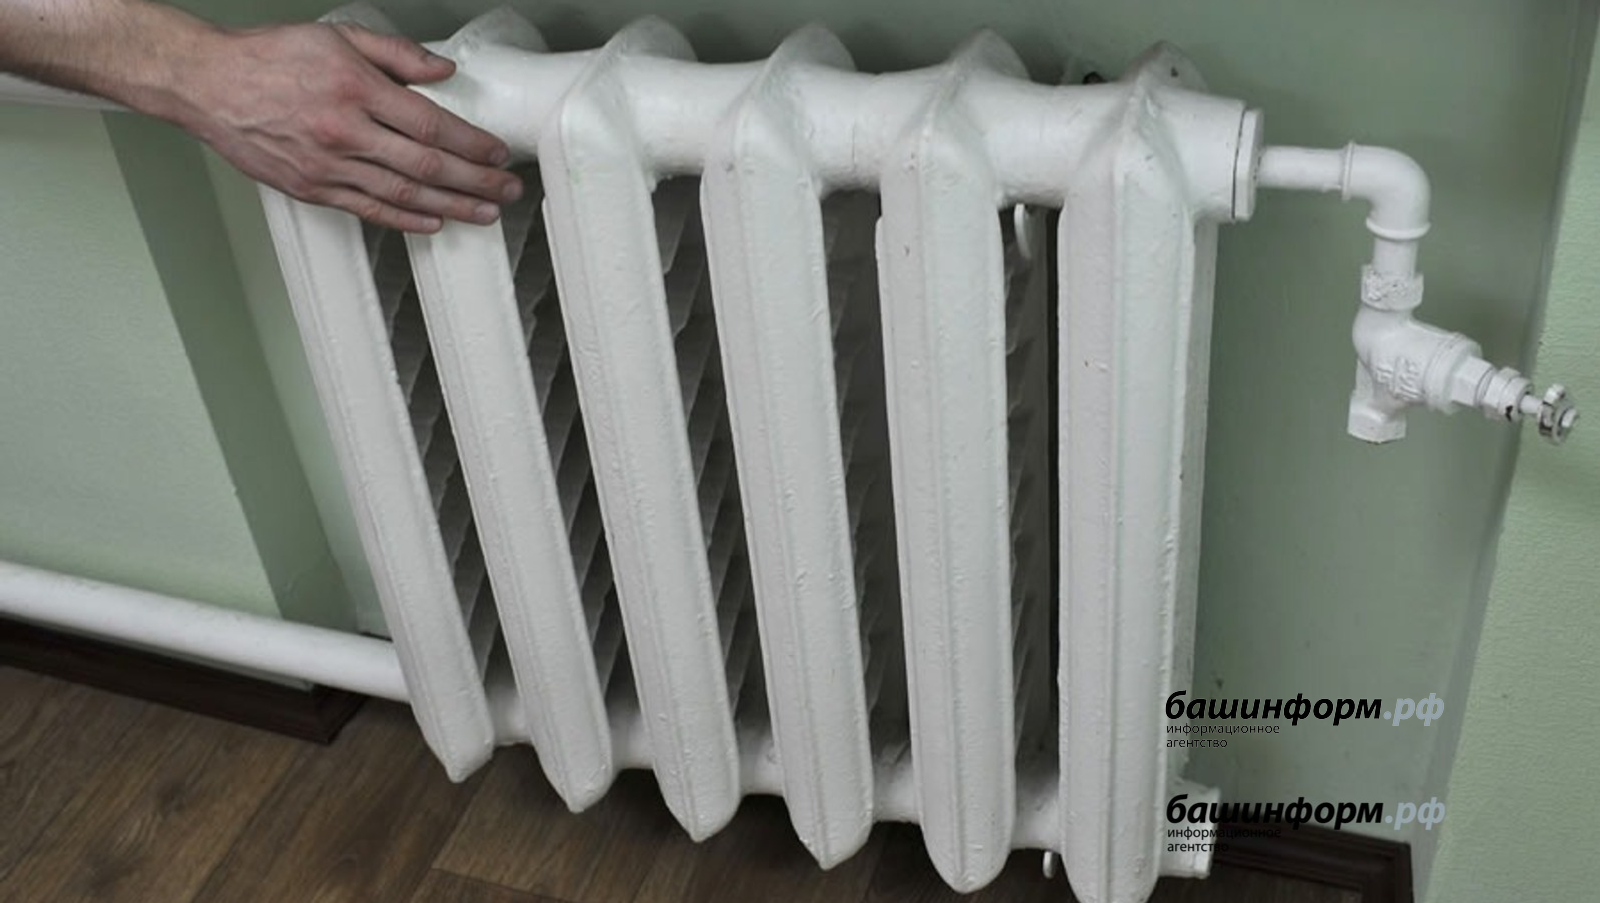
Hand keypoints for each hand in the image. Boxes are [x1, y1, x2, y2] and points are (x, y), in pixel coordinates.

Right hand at [172, 22, 521, 232]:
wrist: (207, 83)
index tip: (497, 153)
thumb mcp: (337, 37)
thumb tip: (444, 71)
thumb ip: (396, 54)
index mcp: (355, 89)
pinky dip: (406, 219)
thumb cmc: (269, 57)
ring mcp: (327, 165)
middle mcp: (344, 131)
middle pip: (427, 164)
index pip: (431, 124)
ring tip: (486, 212)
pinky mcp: (311, 188)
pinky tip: (435, 222)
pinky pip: (369, 209)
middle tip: (508, 189)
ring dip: (452, 206)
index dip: (472, 144)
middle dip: (476, 180)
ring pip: (404, 193)